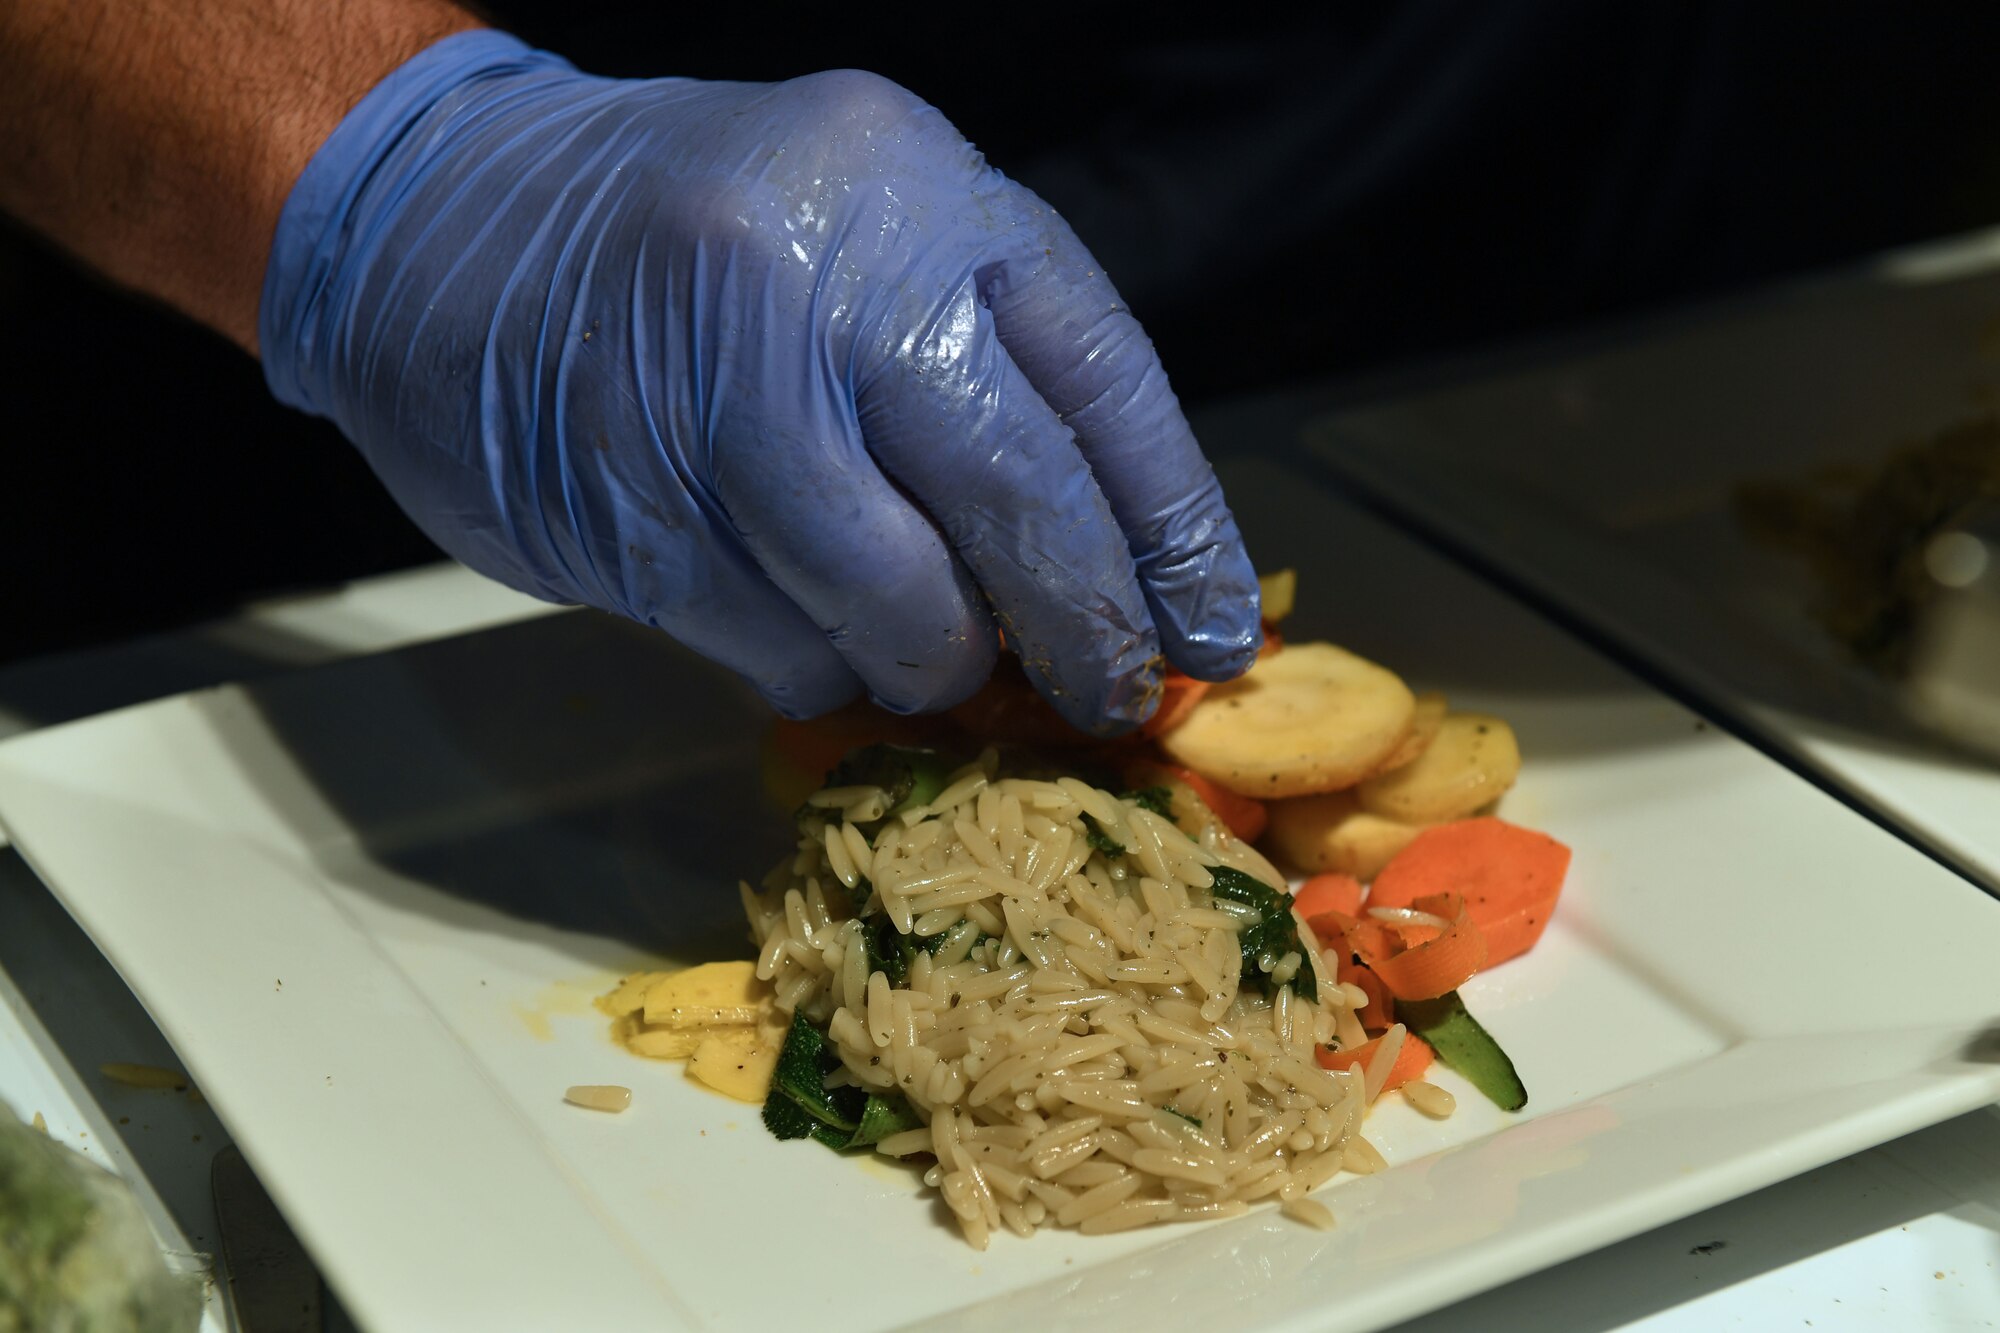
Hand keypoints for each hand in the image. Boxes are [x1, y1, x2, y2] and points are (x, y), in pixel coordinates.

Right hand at [262, 32, 1260, 731]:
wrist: (438, 219)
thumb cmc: (698, 243)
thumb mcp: (868, 236)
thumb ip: (989, 369)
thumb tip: (1124, 569)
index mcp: (913, 188)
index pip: (1101, 376)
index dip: (1174, 523)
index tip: (1214, 629)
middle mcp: (815, 275)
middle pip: (1015, 496)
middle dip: (1083, 625)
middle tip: (1111, 696)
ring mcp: (707, 395)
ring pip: (895, 600)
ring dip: (934, 660)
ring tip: (933, 656)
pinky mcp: (623, 509)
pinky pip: (779, 645)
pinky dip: (818, 666)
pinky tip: (807, 629)